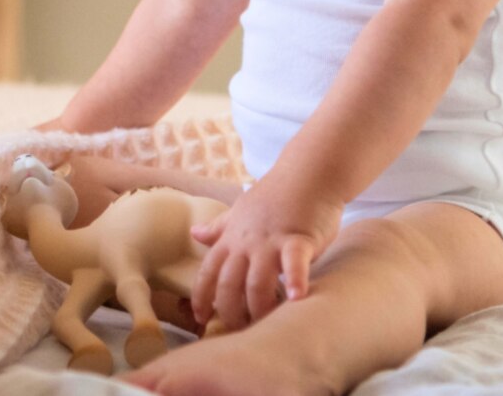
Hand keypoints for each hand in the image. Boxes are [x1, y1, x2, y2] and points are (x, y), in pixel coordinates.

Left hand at [190, 172, 343, 330]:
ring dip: (259, 307)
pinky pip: (294, 263)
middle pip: (229, 284)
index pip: (208, 271)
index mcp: (233, 237)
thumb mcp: (241, 210)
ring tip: (266, 325)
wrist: (308, 172)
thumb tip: (194, 234)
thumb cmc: (277, 194)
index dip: (201, 297)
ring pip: (257, 282)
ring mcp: (271, 241)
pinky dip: (295, 281)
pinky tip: (297, 298)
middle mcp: (247, 242)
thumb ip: (220, 227)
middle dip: (230, 312)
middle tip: (240, 331)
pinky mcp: (299, 239)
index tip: (200, 319)